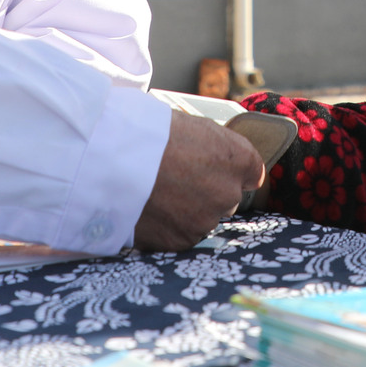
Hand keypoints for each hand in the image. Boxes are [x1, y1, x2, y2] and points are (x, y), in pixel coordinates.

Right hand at [132, 112, 264, 251]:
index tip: (216, 169)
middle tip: (176, 179)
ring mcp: (206, 219)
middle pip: (225, 196)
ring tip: (158, 193)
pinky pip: (182, 233)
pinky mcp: (182, 240)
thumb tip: (216, 158)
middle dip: (207, 191)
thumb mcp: (192, 126)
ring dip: (188, 210)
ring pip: (203, 217)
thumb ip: (214, 147)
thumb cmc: (149, 133)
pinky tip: (151, 208)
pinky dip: (169, 225)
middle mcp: (228, 192)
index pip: (251, 172)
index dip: (231, 171)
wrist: (113, 160)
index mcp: (237, 159)